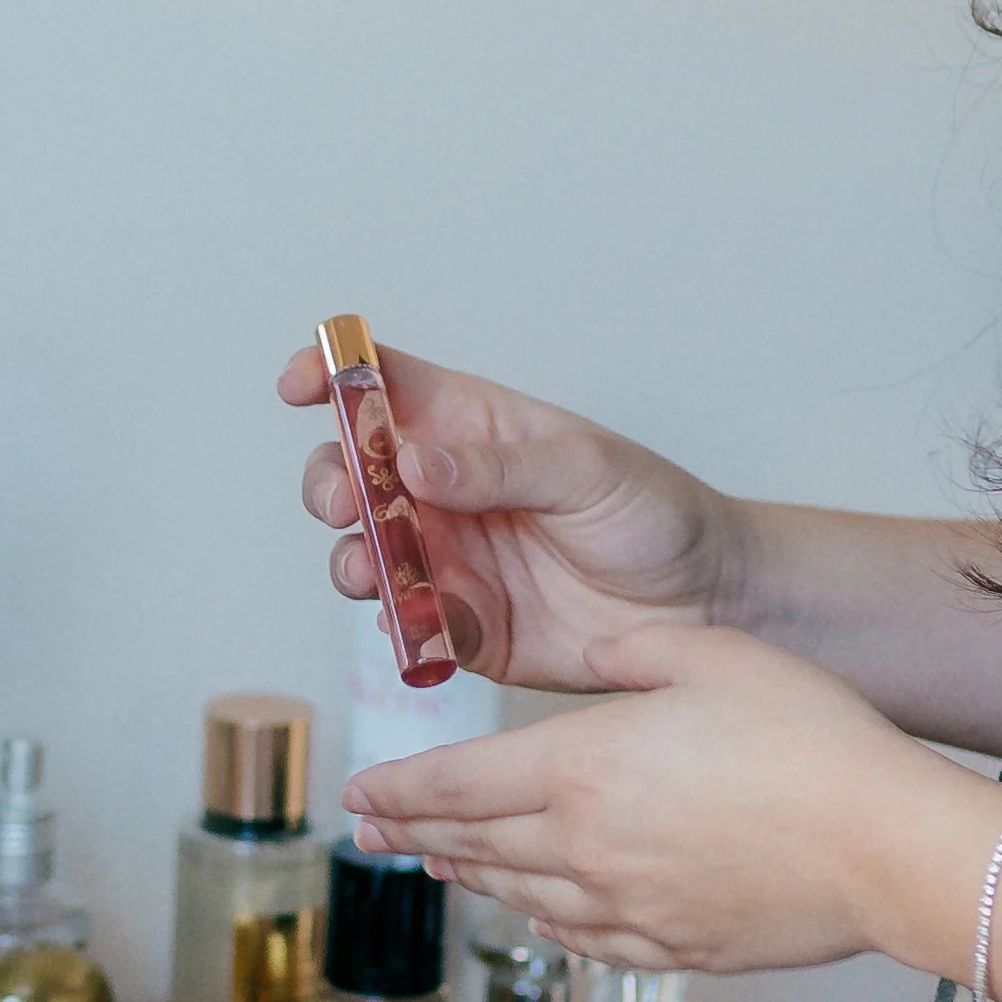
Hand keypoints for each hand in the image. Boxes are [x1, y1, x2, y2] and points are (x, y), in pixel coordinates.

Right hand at [271, 338, 740, 690]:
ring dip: (351, 558)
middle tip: (345, 504)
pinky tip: (425, 624)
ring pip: (361, 552)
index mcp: (472, 428)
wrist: (703, 603)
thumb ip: (500, 465)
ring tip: (374, 570)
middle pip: (349, 473)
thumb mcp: (586, 469)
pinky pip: (406, 626)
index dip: (332, 374)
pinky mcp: (461, 626)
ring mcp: (447, 560)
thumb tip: (413, 459)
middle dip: (328, 484)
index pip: (383, 384)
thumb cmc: (654, 513)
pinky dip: (400, 626)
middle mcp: (446, 492)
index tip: (299, 386)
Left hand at [342, 622, 995, 976]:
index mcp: (580, 768)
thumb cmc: (811, 742)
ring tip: (443, 865)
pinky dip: (544, 920)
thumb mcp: (710, 656)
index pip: (455, 784)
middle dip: (416, 834)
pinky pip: (583, 937)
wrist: (886, 847)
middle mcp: (585, 848)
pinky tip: (537, 913)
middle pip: (474, 843)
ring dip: (473, 876)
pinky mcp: (672, 946)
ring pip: (521, 894)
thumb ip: (631, 657)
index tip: (358, 796)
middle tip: (374, 834)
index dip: (398, 790)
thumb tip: (587, 660)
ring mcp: (626, 907)